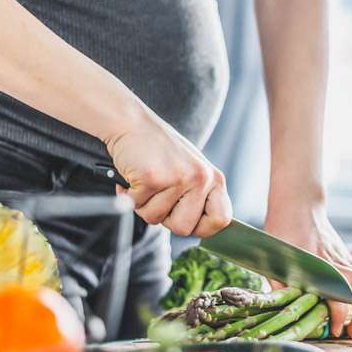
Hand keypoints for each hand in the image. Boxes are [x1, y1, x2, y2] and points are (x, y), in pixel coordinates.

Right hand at [105, 108, 231, 237]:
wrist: (132, 123)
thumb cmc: (159, 149)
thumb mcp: (191, 169)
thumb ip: (199, 196)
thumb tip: (204, 229)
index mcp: (214, 178)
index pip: (221, 220)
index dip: (202, 227)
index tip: (186, 220)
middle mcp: (201, 178)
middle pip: (184, 228)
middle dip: (165, 218)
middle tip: (158, 195)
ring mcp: (179, 178)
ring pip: (156, 219)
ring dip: (144, 204)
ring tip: (146, 180)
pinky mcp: (153, 178)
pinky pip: (138, 206)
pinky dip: (130, 194)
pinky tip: (134, 176)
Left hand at [264, 201, 351, 338]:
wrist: (298, 205)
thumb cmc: (282, 231)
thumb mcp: (273, 259)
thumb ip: (279, 287)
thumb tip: (283, 313)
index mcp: (315, 263)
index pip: (338, 291)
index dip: (339, 314)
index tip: (334, 330)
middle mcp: (335, 260)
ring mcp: (346, 258)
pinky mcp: (350, 258)